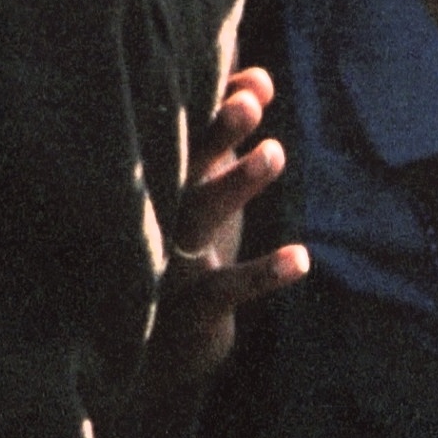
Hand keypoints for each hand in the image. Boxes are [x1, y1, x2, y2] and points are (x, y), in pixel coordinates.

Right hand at [130, 70, 306, 437]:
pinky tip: (300, 258)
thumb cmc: (173, 252)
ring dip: (234, 186)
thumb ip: (225, 137)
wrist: (137, 357)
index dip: (215, 111)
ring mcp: (165, 266)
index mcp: (152, 189)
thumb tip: (259, 81)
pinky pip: (222, 290)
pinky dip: (261, 274)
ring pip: (196, 220)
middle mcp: (150, 221)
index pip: (177, 138)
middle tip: (250, 104)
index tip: (256, 87)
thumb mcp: (198, 192)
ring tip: (275, 152)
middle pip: (179, 169)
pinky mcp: (187, 312)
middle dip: (214, 134)